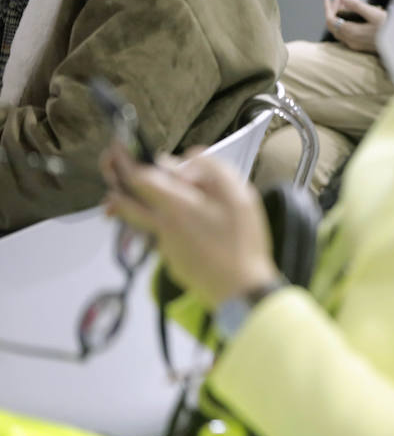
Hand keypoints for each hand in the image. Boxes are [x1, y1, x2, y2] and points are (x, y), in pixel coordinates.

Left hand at [102, 144, 278, 308]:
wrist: (238, 289)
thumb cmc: (242, 240)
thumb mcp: (240, 195)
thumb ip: (213, 169)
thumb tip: (188, 159)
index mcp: (176, 205)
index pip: (139, 178)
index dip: (124, 160)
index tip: (116, 146)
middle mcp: (161, 224)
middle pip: (126, 199)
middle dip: (115, 177)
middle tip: (110, 160)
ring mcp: (163, 244)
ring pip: (136, 217)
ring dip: (125, 200)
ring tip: (123, 189)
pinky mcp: (170, 258)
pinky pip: (154, 231)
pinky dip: (152, 218)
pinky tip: (167, 216)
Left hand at [324, 0, 386, 52]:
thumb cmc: (389, 28)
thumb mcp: (374, 14)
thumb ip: (357, 5)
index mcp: (351, 32)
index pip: (331, 20)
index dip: (329, 9)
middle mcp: (350, 40)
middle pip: (333, 26)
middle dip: (333, 11)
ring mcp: (354, 45)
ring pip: (338, 31)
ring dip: (338, 18)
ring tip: (344, 6)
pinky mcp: (360, 46)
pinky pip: (345, 35)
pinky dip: (343, 24)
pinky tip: (350, 17)